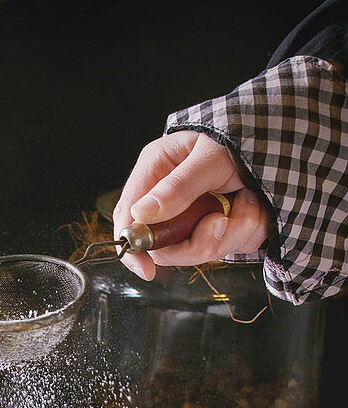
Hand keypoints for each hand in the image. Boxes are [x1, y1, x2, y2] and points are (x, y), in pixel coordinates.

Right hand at [112, 131, 269, 280]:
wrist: (278, 140)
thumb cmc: (238, 139)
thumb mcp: (209, 158)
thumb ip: (179, 187)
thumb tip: (142, 213)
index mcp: (155, 173)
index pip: (128, 218)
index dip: (133, 248)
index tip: (147, 268)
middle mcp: (170, 199)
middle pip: (166, 247)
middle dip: (200, 242)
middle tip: (222, 221)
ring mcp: (194, 217)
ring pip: (201, 250)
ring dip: (233, 231)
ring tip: (247, 200)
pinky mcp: (218, 227)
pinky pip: (229, 247)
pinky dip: (248, 229)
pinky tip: (252, 204)